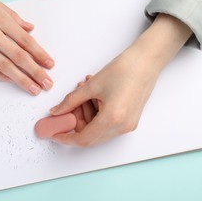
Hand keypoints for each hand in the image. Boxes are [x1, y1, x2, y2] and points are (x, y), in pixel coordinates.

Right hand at [0, 0, 53, 95]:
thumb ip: (12, 17)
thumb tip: (29, 29)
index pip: (25, 40)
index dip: (39, 54)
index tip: (49, 64)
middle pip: (18, 56)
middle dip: (35, 71)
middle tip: (47, 83)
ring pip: (3, 65)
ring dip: (20, 79)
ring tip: (32, 88)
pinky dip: (0, 75)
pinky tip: (11, 81)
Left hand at [50, 13, 192, 146]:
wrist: (147, 61)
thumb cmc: (125, 69)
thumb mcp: (92, 85)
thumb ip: (71, 101)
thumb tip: (57, 111)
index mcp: (113, 119)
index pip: (84, 139)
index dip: (66, 137)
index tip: (55, 133)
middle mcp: (122, 126)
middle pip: (90, 136)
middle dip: (75, 123)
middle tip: (66, 108)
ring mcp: (127, 125)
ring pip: (98, 129)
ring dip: (85, 115)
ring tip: (82, 94)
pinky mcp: (130, 119)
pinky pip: (107, 124)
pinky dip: (96, 113)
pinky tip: (92, 96)